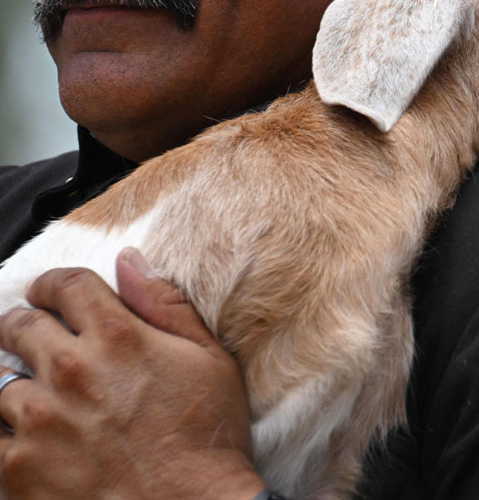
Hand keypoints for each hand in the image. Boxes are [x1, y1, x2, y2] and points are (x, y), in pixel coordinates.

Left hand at [0, 248, 264, 499]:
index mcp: (118, 337)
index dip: (52, 286)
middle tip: (32, 341)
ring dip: (14, 384)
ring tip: (37, 399)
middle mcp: (70, 370)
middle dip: (22, 326)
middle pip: (17, 326)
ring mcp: (38, 419)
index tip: (50, 296)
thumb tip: (128, 260)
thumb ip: (165, 304)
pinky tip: (29, 437)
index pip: (64, 286)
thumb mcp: (209, 359)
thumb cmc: (208, 438)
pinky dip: (4, 432)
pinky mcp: (16, 466)